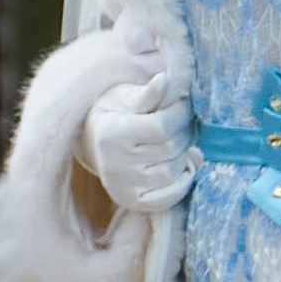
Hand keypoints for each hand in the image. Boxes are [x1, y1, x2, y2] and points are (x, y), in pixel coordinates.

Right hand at [82, 69, 191, 214]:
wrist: (96, 142)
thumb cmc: (116, 112)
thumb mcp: (127, 97)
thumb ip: (149, 93)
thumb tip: (165, 80)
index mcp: (111, 133)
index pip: (162, 126)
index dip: (181, 112)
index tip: (183, 105)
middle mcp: (114, 164)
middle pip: (171, 149)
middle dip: (184, 132)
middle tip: (182, 124)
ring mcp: (123, 186)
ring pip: (174, 172)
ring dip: (184, 155)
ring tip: (178, 143)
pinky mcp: (133, 202)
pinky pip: (170, 197)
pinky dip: (183, 181)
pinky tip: (179, 166)